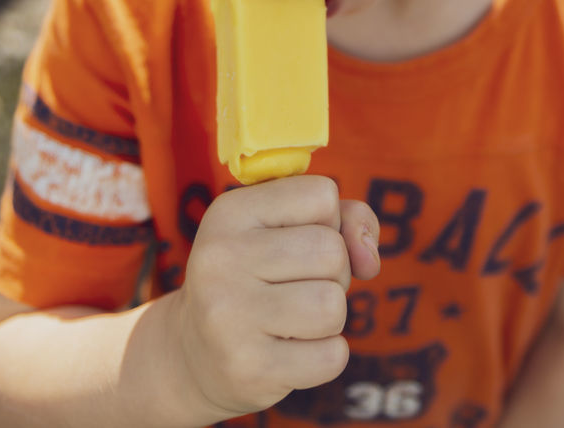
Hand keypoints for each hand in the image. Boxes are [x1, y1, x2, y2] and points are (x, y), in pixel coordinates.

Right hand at [170, 176, 380, 420]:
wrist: (194, 354)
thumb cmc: (256, 278)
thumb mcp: (285, 229)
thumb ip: (344, 219)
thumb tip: (369, 258)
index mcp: (229, 212)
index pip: (322, 195)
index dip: (327, 222)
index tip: (295, 241)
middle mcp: (221, 258)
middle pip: (332, 251)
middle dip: (332, 272)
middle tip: (295, 286)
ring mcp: (230, 315)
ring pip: (333, 304)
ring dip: (329, 316)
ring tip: (293, 319)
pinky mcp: (249, 368)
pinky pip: (332, 356)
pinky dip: (326, 355)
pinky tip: (290, 351)